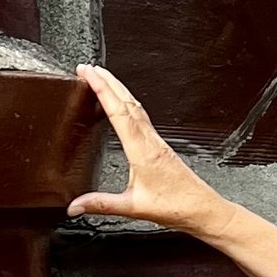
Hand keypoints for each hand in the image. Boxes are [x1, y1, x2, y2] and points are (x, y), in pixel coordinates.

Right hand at [69, 66, 219, 237]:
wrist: (202, 209)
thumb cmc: (176, 205)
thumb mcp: (133, 208)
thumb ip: (101, 205)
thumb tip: (74, 206)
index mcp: (143, 150)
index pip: (118, 111)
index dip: (102, 89)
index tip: (88, 73)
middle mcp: (150, 141)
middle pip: (127, 102)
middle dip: (107, 81)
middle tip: (89, 68)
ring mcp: (156, 142)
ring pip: (136, 107)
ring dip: (119, 90)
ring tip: (103, 78)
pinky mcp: (160, 147)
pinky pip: (142, 117)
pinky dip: (128, 104)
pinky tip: (125, 106)